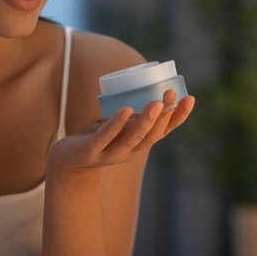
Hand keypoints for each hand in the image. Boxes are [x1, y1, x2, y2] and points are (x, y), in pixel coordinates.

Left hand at [47, 89, 195, 174]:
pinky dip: (117, 123)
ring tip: (156, 103)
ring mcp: (111, 153)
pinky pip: (106, 136)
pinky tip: (125, 110)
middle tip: (171, 95)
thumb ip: (133, 118)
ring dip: (146, 121)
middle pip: (152, 135)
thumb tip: (153, 96)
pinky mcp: (91, 151)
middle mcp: (129, 151)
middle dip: (164, 116)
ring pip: (133, 138)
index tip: (190, 98)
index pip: (164, 131)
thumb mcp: (119, 127)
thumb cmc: (96, 138)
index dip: (178, 117)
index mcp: (139, 144)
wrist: (66, 161)